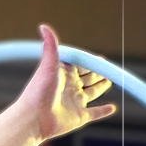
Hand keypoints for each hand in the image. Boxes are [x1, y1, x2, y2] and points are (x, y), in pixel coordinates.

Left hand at [17, 24, 116, 142]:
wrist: (33, 119)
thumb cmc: (38, 91)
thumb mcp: (48, 64)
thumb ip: (50, 45)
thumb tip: (43, 26)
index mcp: (64, 74)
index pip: (81, 65)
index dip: (90, 61)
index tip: (100, 58)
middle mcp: (70, 87)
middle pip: (89, 78)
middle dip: (98, 73)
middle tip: (107, 68)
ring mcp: (75, 102)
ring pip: (93, 92)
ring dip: (101, 87)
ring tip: (109, 81)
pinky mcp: (79, 117)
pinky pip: (95, 113)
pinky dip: (103, 111)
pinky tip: (111, 108)